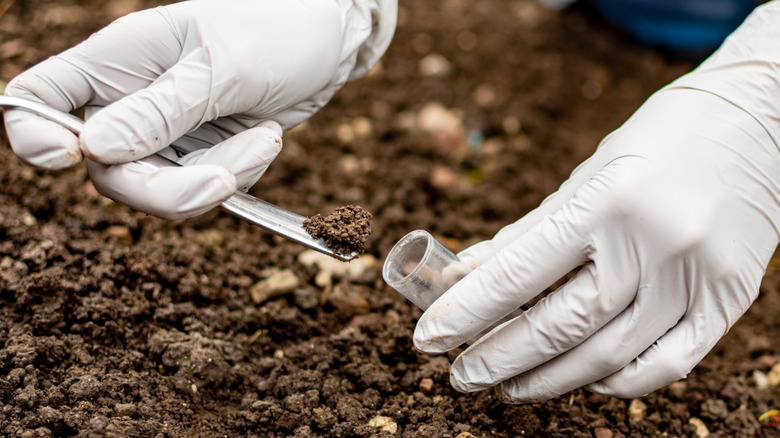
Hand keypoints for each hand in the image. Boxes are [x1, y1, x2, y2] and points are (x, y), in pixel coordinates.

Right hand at [3, 0, 394, 218]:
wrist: (325, 41)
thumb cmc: (272, 30)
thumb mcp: (219, 69)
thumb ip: (160, 112)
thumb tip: (94, 150)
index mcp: (116, 60)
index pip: (40, 98)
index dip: (35, 134)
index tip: (68, 159)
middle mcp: (131, 100)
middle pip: (110, 170)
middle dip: (167, 188)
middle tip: (222, 182)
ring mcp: (166, 132)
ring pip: (162, 190)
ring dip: (219, 176)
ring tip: (264, 138)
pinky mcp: (200, 153)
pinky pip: (204, 188)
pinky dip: (240, 173)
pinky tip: (265, 137)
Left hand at [413, 2, 779, 401]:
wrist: (760, 121)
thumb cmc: (659, 141)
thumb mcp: (586, 176)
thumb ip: (527, 233)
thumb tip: (465, 276)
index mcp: (606, 201)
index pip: (518, 274)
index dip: (465, 313)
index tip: (427, 339)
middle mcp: (652, 243)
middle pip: (559, 327)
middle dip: (497, 359)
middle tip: (460, 376)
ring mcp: (696, 278)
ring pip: (607, 357)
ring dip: (547, 380)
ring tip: (506, 386)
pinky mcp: (728, 301)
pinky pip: (666, 365)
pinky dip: (616, 383)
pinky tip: (580, 381)